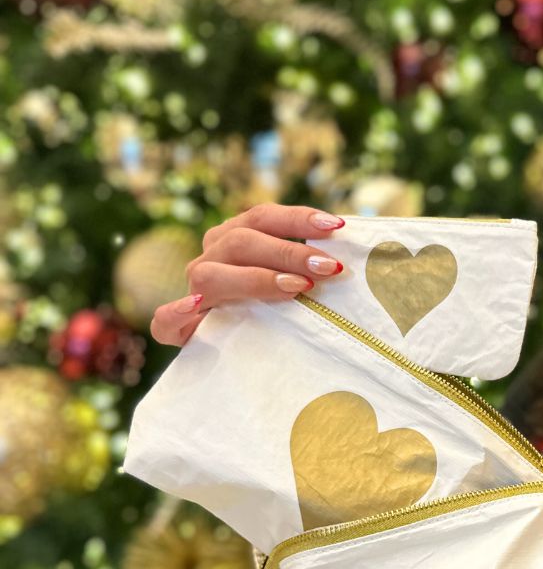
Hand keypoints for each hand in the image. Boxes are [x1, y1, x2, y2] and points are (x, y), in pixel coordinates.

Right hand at [149, 204, 347, 346]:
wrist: (229, 352)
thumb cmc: (271, 310)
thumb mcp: (289, 281)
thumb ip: (307, 265)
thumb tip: (349, 253)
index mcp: (232, 238)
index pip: (262, 216)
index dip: (297, 218)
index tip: (336, 225)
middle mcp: (210, 258)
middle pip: (243, 241)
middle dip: (289, 252)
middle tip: (329, 267)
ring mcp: (190, 291)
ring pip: (210, 275)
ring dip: (255, 279)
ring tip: (296, 288)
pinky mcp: (176, 328)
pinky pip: (166, 319)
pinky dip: (178, 312)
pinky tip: (197, 308)